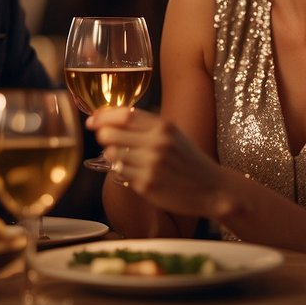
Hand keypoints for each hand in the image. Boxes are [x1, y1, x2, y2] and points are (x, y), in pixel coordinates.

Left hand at [88, 107, 226, 218]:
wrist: (212, 189)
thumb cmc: (189, 160)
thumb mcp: (173, 134)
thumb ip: (146, 125)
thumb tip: (109, 120)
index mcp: (163, 127)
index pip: (123, 115)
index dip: (102, 116)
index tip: (92, 121)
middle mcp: (156, 144)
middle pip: (110, 134)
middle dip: (103, 136)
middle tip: (107, 140)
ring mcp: (151, 166)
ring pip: (112, 155)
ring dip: (113, 156)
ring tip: (125, 158)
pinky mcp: (147, 185)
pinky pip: (120, 175)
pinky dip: (123, 172)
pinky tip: (135, 172)